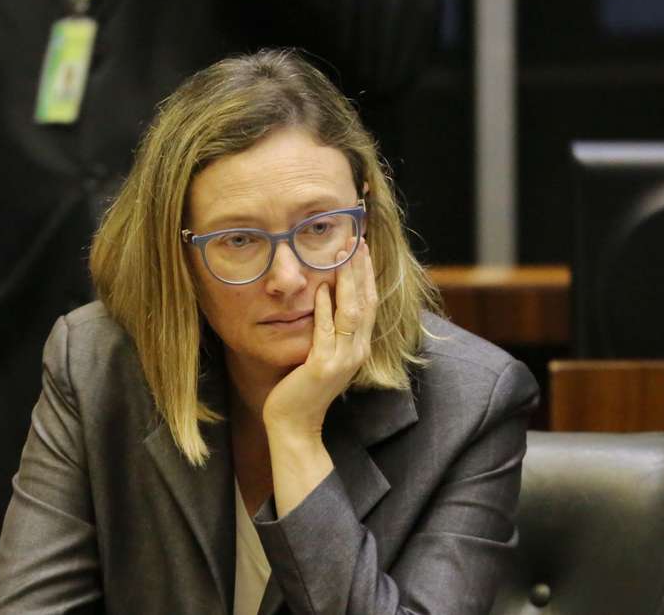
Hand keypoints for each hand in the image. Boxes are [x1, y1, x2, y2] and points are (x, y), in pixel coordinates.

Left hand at [262, 236, 378, 441]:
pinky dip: (324, 307)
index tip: (361, 248)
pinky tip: (321, 287)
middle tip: (356, 239)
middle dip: (360, 269)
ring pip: (351, 311)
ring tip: (342, 253)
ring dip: (347, 280)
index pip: (369, 304)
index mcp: (358, 348)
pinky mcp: (323, 366)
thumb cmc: (302, 390)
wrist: (295, 425)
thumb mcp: (321, 355)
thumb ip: (327, 329)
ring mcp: (342, 360)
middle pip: (365, 301)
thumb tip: (324, 294)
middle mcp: (357, 352)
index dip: (367, 275)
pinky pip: (326, 330)